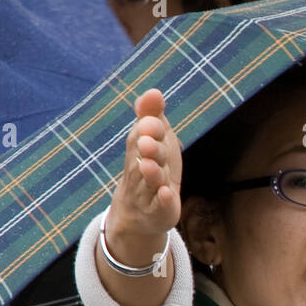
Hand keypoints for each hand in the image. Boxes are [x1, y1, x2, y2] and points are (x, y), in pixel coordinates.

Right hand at [106, 89, 181, 246]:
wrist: (138, 215)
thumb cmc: (150, 169)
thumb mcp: (153, 141)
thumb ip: (152, 117)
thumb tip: (154, 91)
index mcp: (139, 152)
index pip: (140, 138)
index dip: (146, 130)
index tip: (152, 120)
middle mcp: (140, 172)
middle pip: (143, 159)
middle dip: (147, 150)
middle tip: (148, 141)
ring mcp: (148, 194)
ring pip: (149, 183)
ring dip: (151, 173)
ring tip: (152, 165)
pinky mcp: (159, 213)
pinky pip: (160, 207)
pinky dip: (163, 200)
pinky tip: (167, 193)